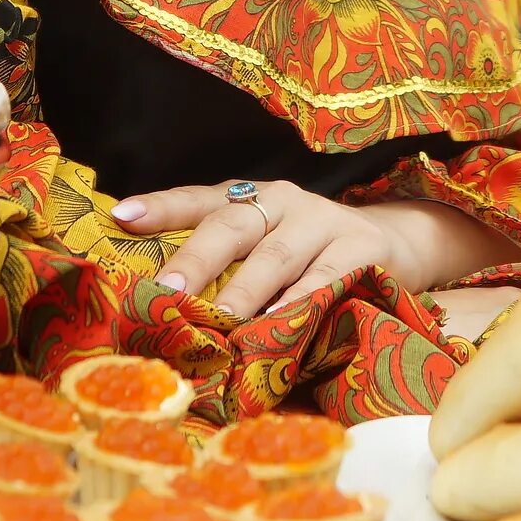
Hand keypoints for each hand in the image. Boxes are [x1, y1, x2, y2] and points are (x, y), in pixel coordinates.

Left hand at [110, 181, 486, 319]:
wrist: (399, 244)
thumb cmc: (311, 254)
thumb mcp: (266, 247)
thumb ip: (223, 264)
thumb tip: (159, 304)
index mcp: (252, 199)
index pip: (200, 199)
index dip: (161, 207)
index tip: (121, 216)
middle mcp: (283, 202)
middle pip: (233, 224)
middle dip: (197, 257)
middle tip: (166, 289)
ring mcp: (323, 222)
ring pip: (277, 255)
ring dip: (246, 290)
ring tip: (221, 319)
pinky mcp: (362, 249)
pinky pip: (326, 279)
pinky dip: (302, 301)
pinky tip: (281, 321)